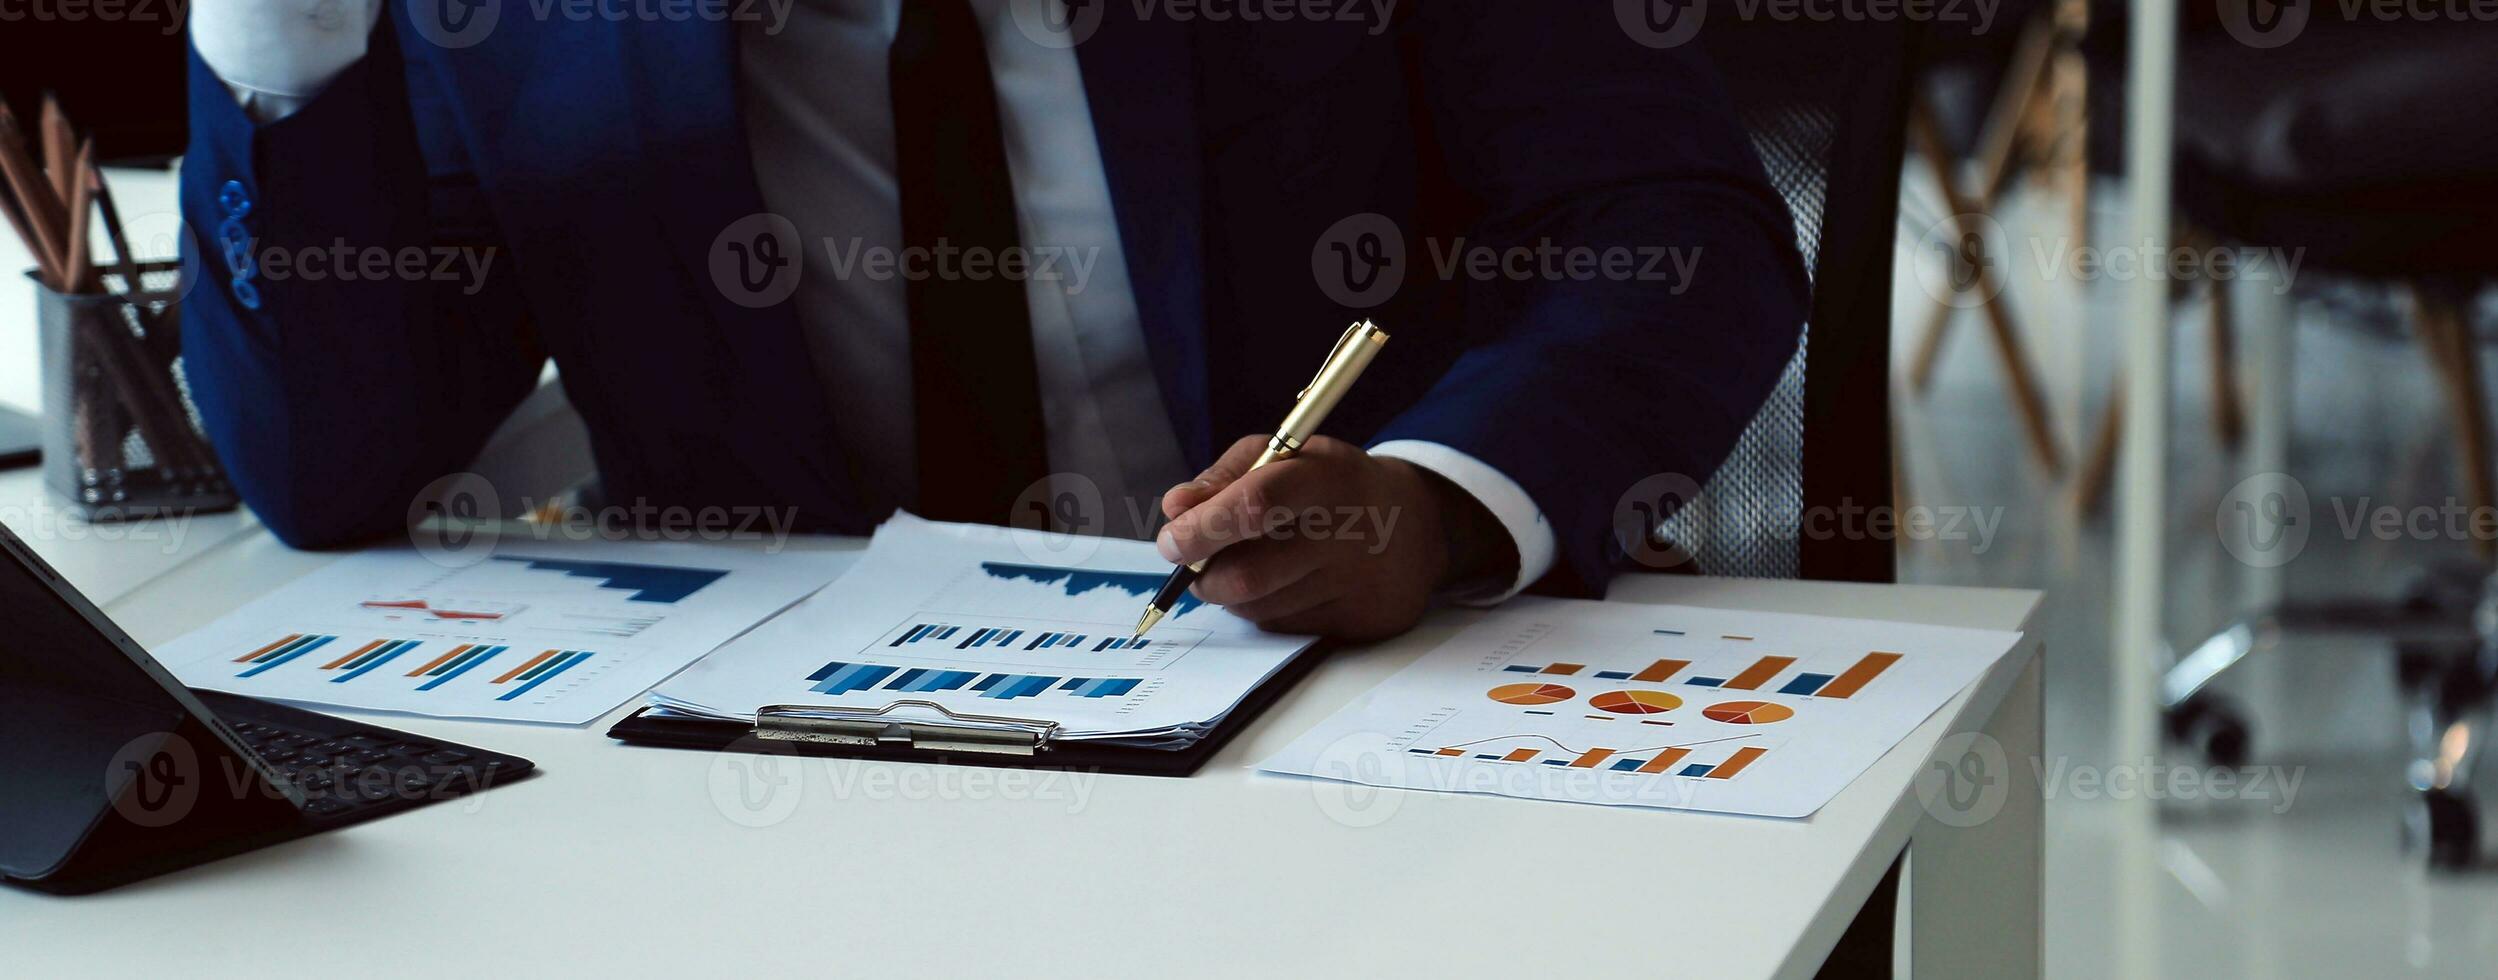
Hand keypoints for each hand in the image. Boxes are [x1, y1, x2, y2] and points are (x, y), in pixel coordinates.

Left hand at [1157, 435, 1516, 640]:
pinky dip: (1265, 609)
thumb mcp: (1288, 456)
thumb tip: (1175, 510)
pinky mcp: (1361, 625)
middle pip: (1250, 575)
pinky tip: (1287, 584)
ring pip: (1259, 608)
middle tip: (1190, 564)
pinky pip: (1284, 628)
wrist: (1419, 527)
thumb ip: (1226, 477)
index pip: (1256, 504)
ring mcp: (1357, 586)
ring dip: (1232, 593)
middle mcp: (1348, 535)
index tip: (1171, 541)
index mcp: (1328, 479)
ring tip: (1247, 563)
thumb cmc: (1335, 485)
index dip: (1203, 527)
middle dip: (1203, 575)